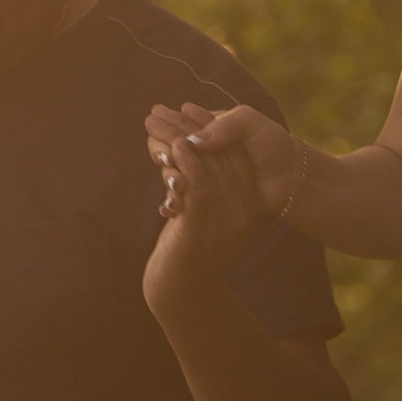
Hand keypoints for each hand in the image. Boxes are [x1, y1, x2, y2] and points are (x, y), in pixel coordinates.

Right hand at [143, 97, 305, 227]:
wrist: (289, 179)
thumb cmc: (272, 145)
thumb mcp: (251, 123)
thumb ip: (224, 125)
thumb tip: (192, 141)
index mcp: (206, 128)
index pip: (176, 124)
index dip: (165, 126)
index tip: (156, 125)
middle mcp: (199, 151)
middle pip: (167, 147)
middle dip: (160, 149)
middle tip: (164, 156)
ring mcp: (201, 175)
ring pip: (173, 173)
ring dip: (168, 176)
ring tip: (173, 182)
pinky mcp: (205, 197)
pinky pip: (184, 198)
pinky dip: (174, 202)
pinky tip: (171, 207)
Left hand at [143, 123, 267, 320]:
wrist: (182, 294)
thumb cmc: (187, 254)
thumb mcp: (201, 217)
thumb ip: (205, 190)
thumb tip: (191, 156)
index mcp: (246, 205)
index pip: (232, 156)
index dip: (207, 129)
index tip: (181, 106)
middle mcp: (241, 210)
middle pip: (220, 155)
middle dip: (188, 127)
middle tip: (160, 108)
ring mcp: (226, 218)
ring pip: (209, 165)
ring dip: (179, 137)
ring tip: (155, 117)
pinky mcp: (204, 226)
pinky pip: (201, 185)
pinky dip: (189, 161)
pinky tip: (175, 144)